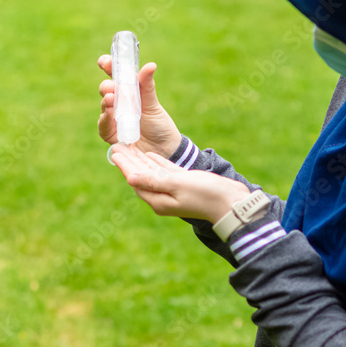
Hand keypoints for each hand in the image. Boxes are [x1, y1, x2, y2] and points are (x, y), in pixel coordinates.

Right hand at [97, 55, 182, 158]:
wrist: (164, 149)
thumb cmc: (159, 124)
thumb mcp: (153, 103)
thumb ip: (147, 85)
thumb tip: (150, 65)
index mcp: (129, 91)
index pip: (115, 75)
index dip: (108, 66)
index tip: (105, 61)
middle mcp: (119, 103)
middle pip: (106, 89)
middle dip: (106, 85)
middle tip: (111, 86)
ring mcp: (113, 118)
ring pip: (104, 106)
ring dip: (106, 101)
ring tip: (111, 98)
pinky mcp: (111, 134)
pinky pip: (103, 125)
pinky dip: (105, 119)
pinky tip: (109, 115)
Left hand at [110, 144, 250, 221]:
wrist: (231, 202)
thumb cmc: (206, 193)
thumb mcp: (177, 184)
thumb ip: (153, 180)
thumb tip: (130, 177)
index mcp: (158, 200)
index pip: (136, 179)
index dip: (125, 164)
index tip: (114, 150)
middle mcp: (163, 197)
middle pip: (141, 176)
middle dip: (129, 161)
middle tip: (117, 144)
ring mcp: (174, 192)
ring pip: (152, 173)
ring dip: (141, 160)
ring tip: (130, 146)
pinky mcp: (184, 185)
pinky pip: (165, 173)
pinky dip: (156, 163)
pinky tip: (151, 155)